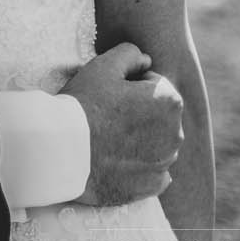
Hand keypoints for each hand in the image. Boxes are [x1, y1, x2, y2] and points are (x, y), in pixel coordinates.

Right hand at [63, 43, 184, 205]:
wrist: (63, 151)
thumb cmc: (83, 104)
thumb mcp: (103, 66)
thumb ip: (130, 54)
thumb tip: (145, 60)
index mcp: (169, 101)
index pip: (152, 84)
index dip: (127, 86)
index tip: (108, 94)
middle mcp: (176, 134)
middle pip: (157, 116)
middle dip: (139, 114)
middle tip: (105, 116)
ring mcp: (165, 163)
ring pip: (156, 144)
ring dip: (139, 140)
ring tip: (106, 139)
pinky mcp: (151, 186)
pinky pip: (153, 173)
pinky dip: (139, 168)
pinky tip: (115, 161)